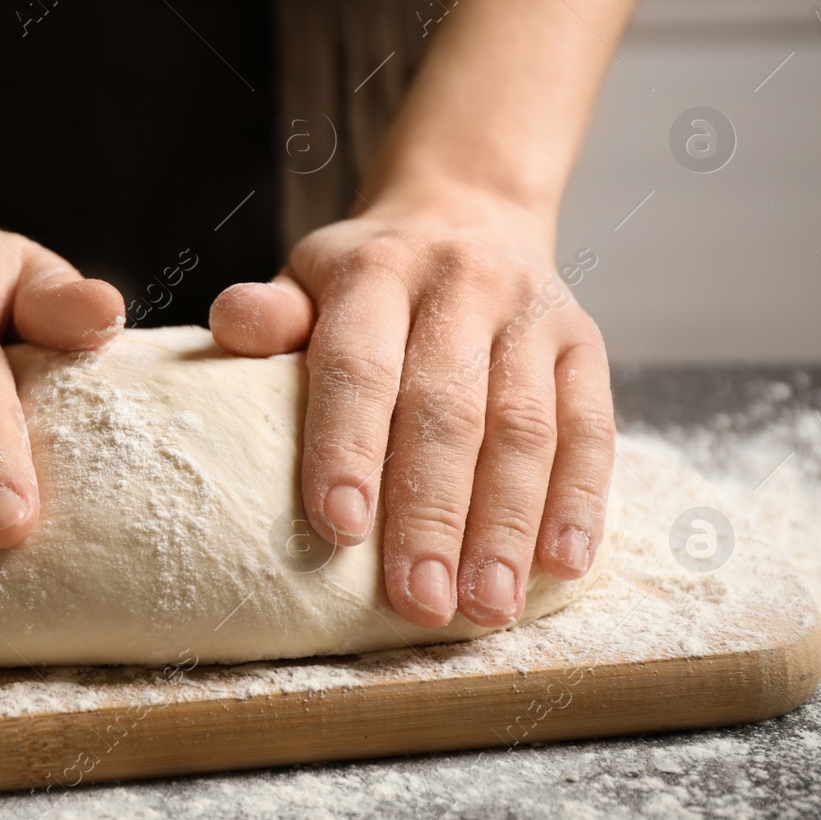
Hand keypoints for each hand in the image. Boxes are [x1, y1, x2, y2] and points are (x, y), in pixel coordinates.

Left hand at [209, 185, 614, 628]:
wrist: (467, 213)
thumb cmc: (368, 278)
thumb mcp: (308, 281)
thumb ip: (272, 315)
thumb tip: (230, 323)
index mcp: (377, 270)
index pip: (360, 364)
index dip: (348, 446)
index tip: (339, 528)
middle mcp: (462, 283)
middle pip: (447, 409)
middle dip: (431, 514)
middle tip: (419, 601)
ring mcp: (532, 312)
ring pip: (525, 428)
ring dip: (507, 525)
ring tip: (486, 606)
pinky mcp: (585, 343)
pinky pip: (591, 428)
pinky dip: (579, 501)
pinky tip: (560, 565)